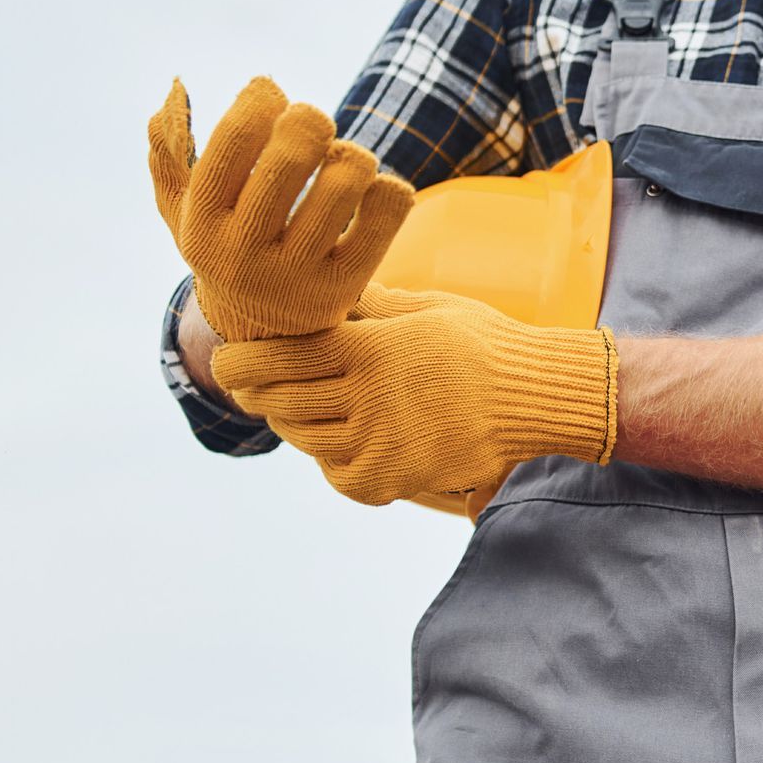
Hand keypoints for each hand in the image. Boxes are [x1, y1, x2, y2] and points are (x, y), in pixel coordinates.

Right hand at [148, 77, 413, 339]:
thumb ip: (169, 160)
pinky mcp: (345, 287)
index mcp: (201, 224)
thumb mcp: (185, 213)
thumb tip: (167, 105)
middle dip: (309, 121)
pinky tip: (372, 192)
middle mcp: (244, 253)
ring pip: (344, 183)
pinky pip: (386, 213)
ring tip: (344, 162)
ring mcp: (297, 275)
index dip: (259, 100)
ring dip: (352, 156)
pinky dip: (389, 188)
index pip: (232, 143)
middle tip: (314, 122)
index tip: (270, 92)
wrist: (264, 335)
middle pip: (292, 157)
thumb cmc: (228, 245)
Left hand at [212, 284, 617, 505]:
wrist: (535, 396)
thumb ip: (370, 302)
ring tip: (288, 407)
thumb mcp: (425, 306)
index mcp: (373, 348)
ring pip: (304, 438)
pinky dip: (330, 458)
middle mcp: (370, 398)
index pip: (284, 355)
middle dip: (253, 390)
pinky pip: (337, 473)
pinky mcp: (393, 478)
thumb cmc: (482, 341)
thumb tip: (324, 283)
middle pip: (282, 400)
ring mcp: (381, 444)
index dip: (244, 358)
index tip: (227, 357)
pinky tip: (338, 440)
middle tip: (244, 382)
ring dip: (289, 422)